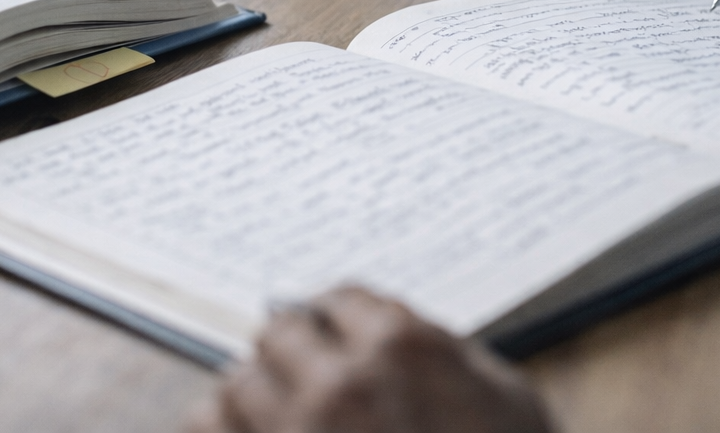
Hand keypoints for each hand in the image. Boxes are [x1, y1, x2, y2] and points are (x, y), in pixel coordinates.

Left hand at [185, 286, 554, 432]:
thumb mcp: (511, 402)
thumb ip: (450, 356)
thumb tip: (406, 339)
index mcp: (400, 349)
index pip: (339, 300)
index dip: (339, 319)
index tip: (334, 332)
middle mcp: (338, 384)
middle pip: (279, 332)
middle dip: (293, 351)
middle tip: (304, 371)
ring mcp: (295, 432)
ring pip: (236, 383)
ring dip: (254, 395)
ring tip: (275, 413)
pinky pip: (208, 429)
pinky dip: (223, 428)